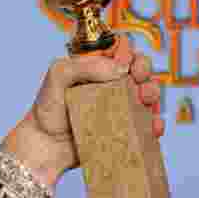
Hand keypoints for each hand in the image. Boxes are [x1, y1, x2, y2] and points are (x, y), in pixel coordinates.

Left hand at [1, 33, 164, 188]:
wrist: (44, 146)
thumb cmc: (46, 109)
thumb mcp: (57, 76)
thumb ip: (84, 66)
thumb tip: (120, 68)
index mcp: (96, 67)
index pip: (123, 51)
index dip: (131, 55)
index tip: (128, 67)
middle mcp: (110, 84)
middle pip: (140, 71)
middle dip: (146, 74)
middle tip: (140, 85)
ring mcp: (118, 106)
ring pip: (147, 95)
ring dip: (153, 95)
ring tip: (146, 103)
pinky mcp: (122, 128)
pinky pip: (146, 123)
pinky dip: (154, 123)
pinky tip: (153, 126)